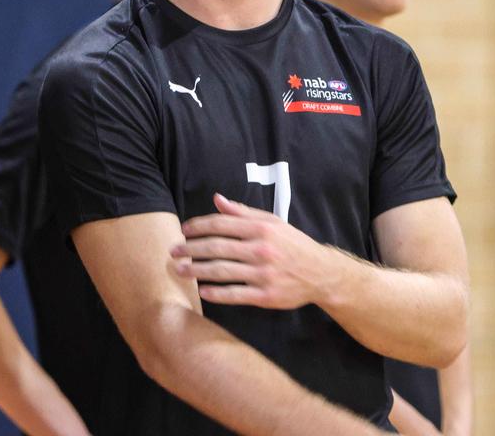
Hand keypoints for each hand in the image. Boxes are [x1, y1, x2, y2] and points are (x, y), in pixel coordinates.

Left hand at [171, 193, 331, 308]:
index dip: (199, 226)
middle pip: (216, 248)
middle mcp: (261, 250)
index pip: (222, 224)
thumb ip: (243, 212)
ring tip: (179, 270)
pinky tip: (202, 291)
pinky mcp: (265, 296)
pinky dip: (216, 293)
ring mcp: (263, 274)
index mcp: (261, 229)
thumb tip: (217, 199)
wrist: (321, 273)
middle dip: (191, 249)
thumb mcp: (273, 222)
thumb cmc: (294, 245)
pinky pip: (235, 294)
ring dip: (196, 270)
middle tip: (173, 251)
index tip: (184, 230)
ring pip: (221, 271)